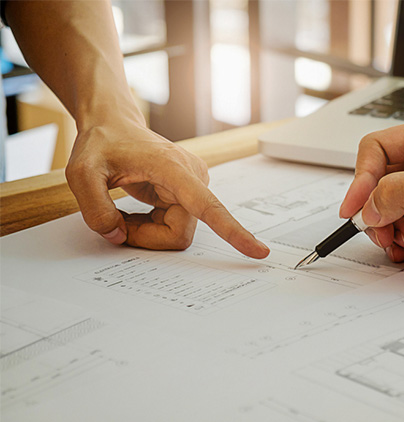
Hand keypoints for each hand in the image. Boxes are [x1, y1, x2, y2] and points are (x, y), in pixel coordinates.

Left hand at [65, 120, 268, 257]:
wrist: (114, 125)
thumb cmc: (102, 142)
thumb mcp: (81, 173)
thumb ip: (95, 209)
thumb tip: (118, 235)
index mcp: (175, 169)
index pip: (209, 207)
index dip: (233, 232)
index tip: (258, 251)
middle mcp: (193, 178)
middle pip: (178, 234)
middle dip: (145, 237)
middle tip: (114, 221)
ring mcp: (193, 187)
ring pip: (175, 233)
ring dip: (145, 232)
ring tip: (122, 212)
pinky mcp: (188, 196)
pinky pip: (172, 228)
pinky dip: (148, 228)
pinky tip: (134, 210)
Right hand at [339, 114, 403, 267]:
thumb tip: (369, 206)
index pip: (378, 150)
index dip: (361, 178)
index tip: (354, 207)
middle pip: (379, 183)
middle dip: (376, 209)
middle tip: (382, 231)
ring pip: (390, 210)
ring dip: (389, 229)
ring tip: (403, 241)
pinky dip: (401, 243)